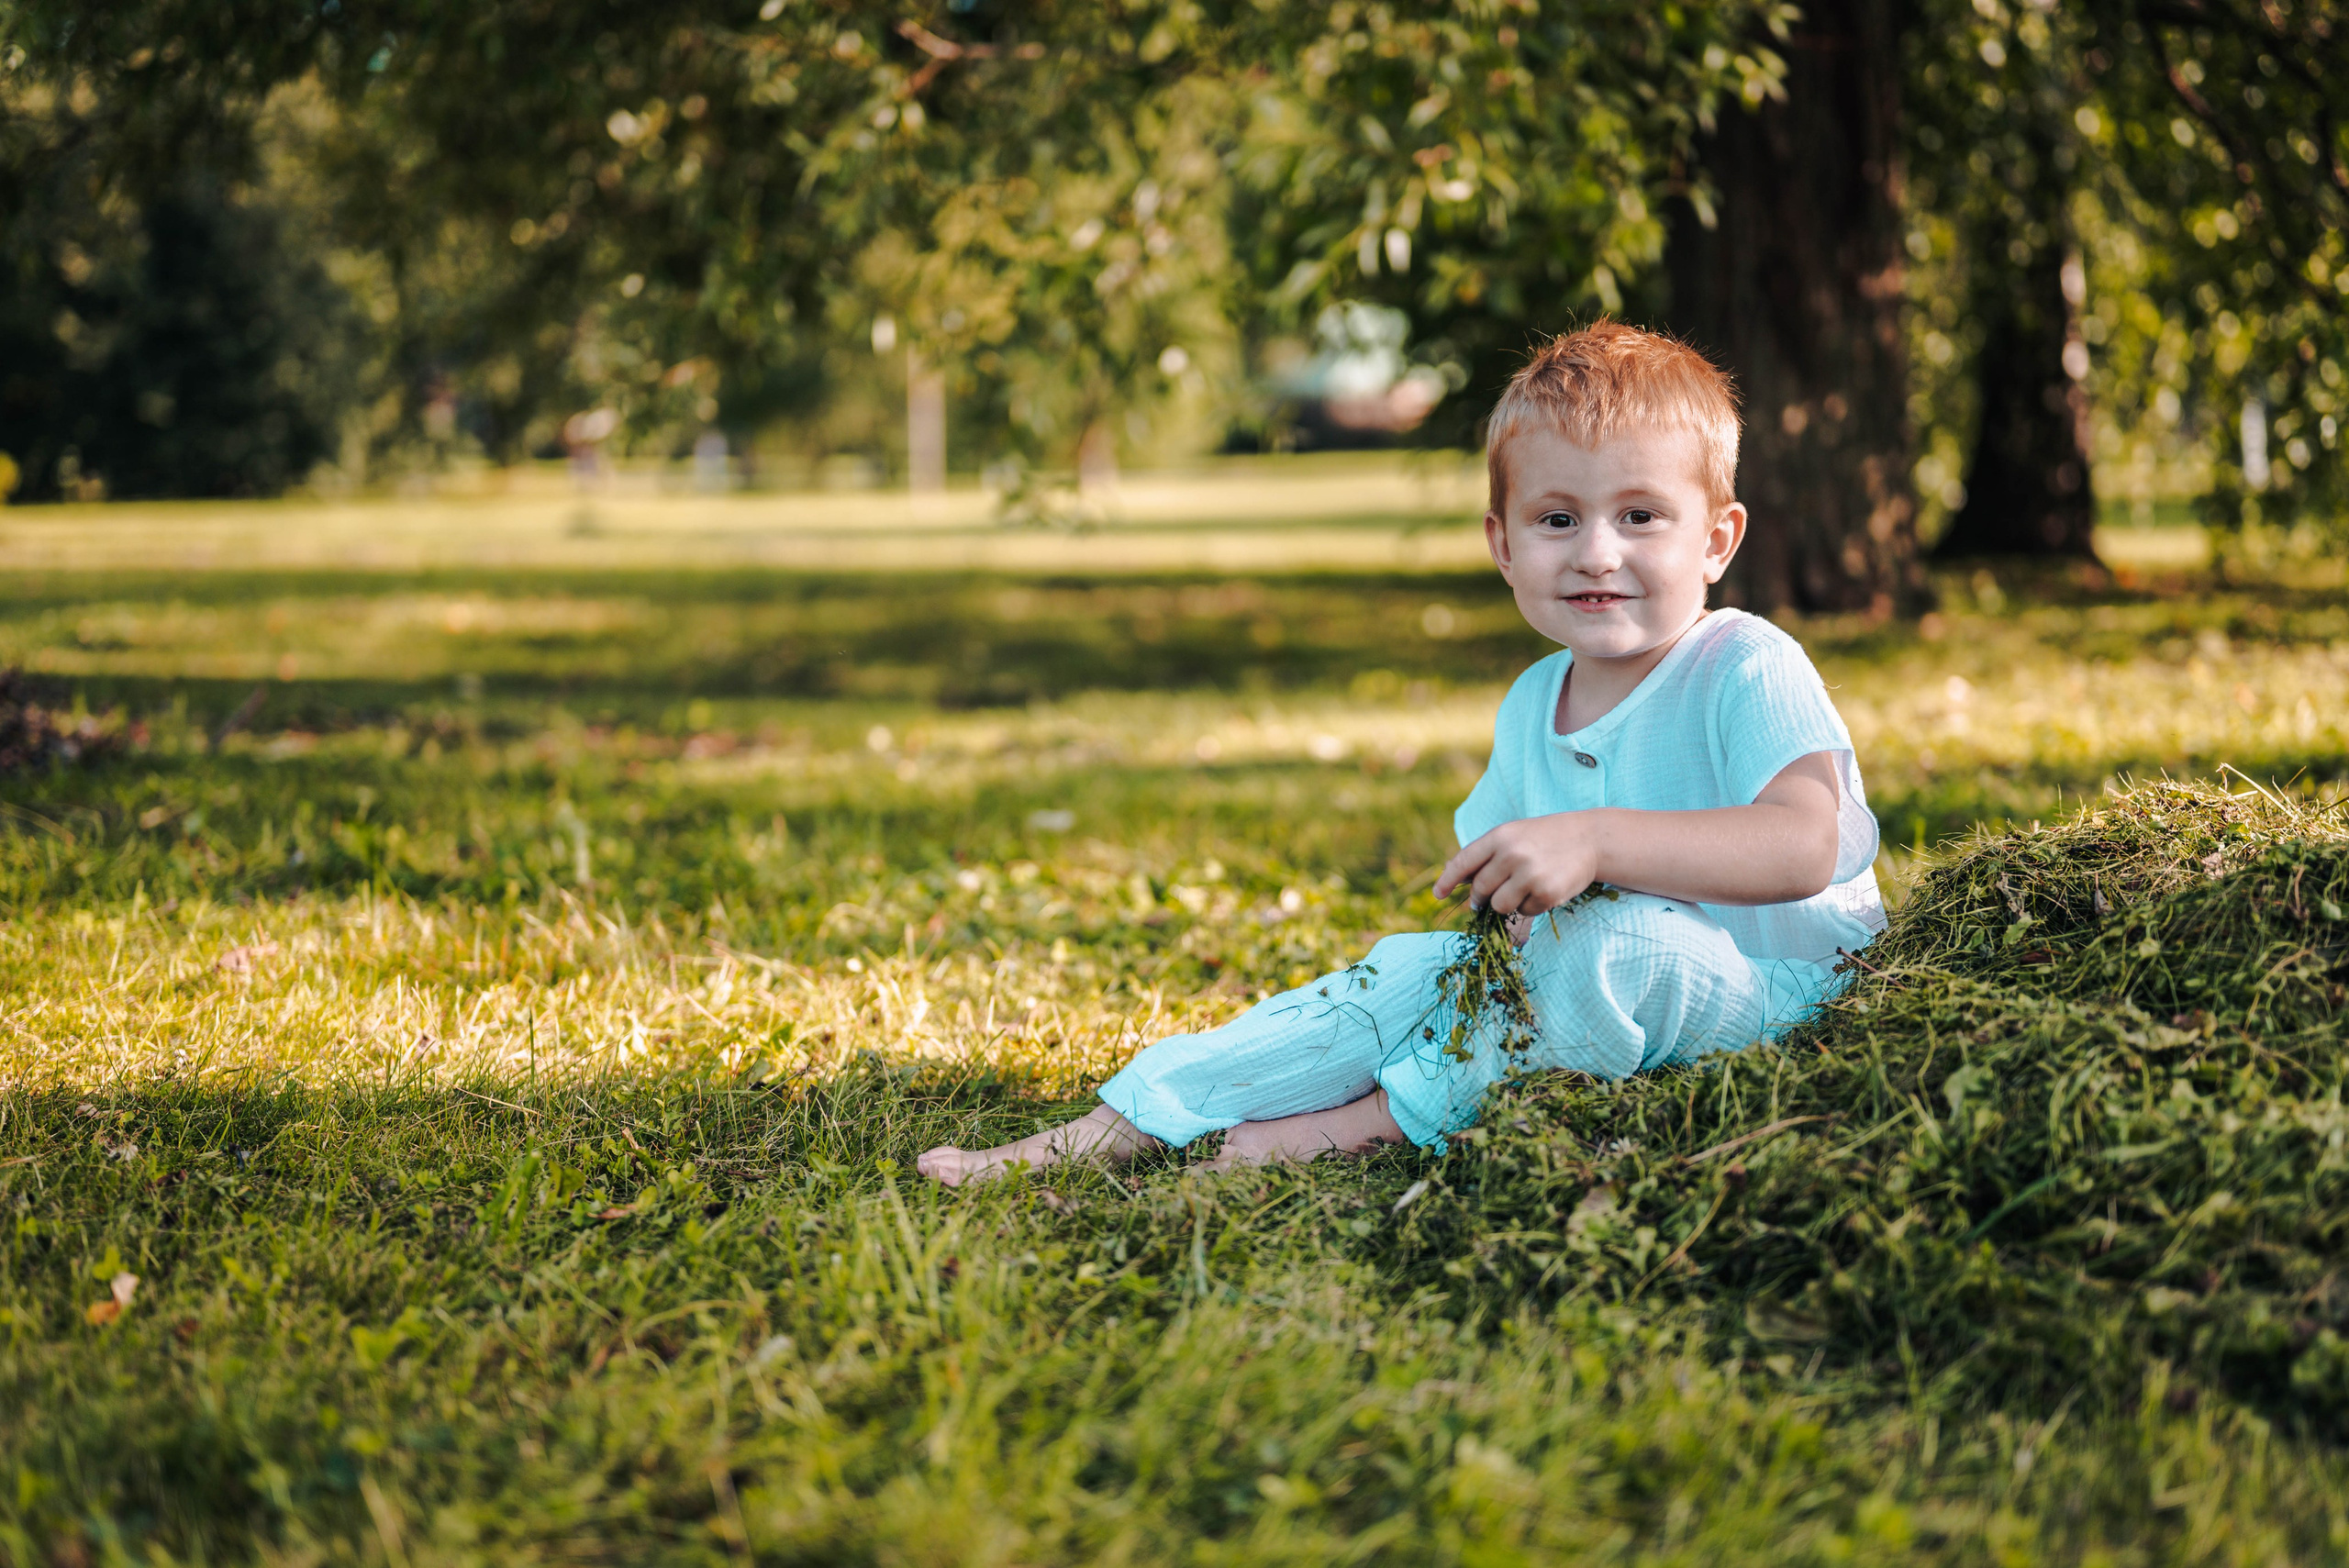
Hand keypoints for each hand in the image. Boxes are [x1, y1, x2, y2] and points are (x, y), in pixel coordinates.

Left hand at [1435, 813, 1603, 917]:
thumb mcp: (1513, 836)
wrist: (1590, 838)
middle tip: (1485, 900)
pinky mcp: (1546, 893)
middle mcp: (1512, 854)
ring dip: (1505, 904)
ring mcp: (1530, 875)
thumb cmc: (1544, 838)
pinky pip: (1524, 912)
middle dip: (1479, 899)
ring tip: (1521, 890)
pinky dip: (1529, 907)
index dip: (1447, 880)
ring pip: (1498, 906)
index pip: (1463, 862)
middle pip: (1480, 889)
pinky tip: (1542, 890)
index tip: (1438, 895)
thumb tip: (1457, 879)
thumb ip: (1486, 855)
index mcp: (1500, 836)